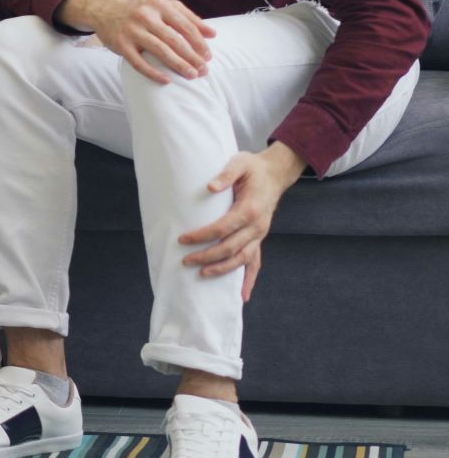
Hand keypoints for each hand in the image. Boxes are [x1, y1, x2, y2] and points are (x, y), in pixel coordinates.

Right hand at [91, 0, 216, 84]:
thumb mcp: (163, 7)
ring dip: (178, 65)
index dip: (199, 43)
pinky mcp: (120, 44)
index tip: (208, 56)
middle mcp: (145, 16)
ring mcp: (132, 30)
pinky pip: (139, 62)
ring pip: (160, 51)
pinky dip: (153, 73)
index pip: (185, 26)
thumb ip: (188, 17)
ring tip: (191, 75)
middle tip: (204, 71)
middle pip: (174, 40)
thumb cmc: (140, 11)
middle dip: (192, 57)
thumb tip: (213, 34)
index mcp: (159, 5)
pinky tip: (166, 80)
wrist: (104, 11)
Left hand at [179, 142, 305, 300]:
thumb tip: (210, 187)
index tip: (183, 239)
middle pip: (231, 247)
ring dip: (223, 269)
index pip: (222, 228)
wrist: (275, 174)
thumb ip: (226, 174)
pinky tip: (242, 295)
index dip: (203, 235)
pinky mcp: (258, 238)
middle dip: (207, 256)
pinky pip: (255, 262)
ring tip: (203, 274)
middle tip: (185, 261)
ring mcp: (259, 234)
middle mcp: (257, 226)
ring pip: (242, 259)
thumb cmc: (253, 168)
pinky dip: (249, 279)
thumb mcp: (240, 162)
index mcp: (250, 209)